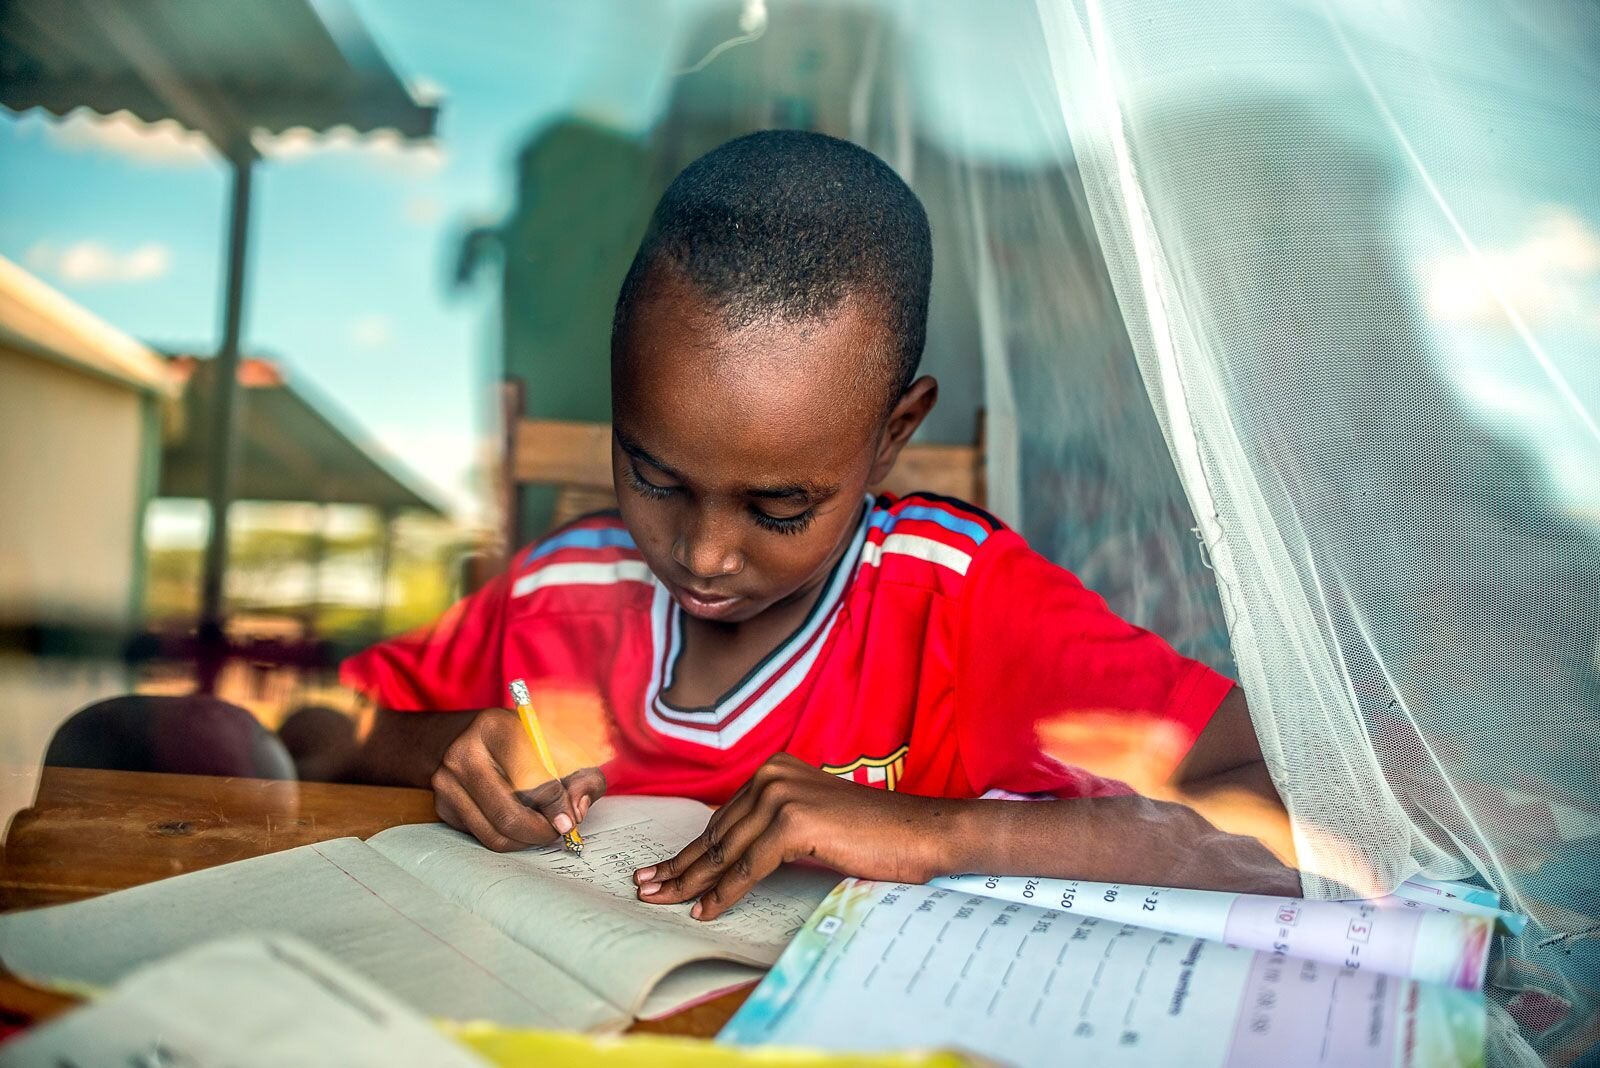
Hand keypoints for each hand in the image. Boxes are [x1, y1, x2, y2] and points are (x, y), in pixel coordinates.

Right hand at [431, 707, 605, 850]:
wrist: (466, 735)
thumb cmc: (520, 739)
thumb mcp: (557, 743)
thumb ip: (581, 773)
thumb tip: (577, 812)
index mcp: (496, 728)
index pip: (530, 779)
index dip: (556, 804)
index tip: (571, 817)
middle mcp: (464, 755)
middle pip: (508, 815)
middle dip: (542, 831)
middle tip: (559, 829)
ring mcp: (447, 783)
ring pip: (495, 834)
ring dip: (527, 839)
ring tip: (542, 826)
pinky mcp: (442, 806)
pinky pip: (483, 837)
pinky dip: (509, 838)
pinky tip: (520, 820)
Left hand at [632, 754, 952, 919]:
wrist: (920, 834)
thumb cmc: (872, 836)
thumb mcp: (812, 823)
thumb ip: (771, 829)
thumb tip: (726, 859)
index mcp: (774, 770)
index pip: (721, 820)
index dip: (688, 851)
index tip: (659, 871)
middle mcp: (772, 776)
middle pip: (716, 835)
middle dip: (680, 867)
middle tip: (645, 889)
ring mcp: (782, 797)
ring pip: (725, 853)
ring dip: (691, 883)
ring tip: (663, 902)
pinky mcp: (794, 823)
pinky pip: (748, 868)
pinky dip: (724, 894)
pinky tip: (705, 912)